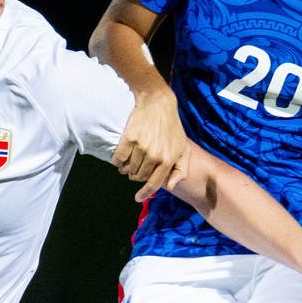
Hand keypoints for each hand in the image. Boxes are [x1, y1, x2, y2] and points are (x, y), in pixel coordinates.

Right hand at [112, 88, 189, 202]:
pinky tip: (121, 157)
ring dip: (127, 168)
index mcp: (168, 159)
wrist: (158, 104)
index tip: (137, 198)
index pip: (154, 183)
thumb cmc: (172, 127)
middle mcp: (155, 155)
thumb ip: (181, 169)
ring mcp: (141, 147)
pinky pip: (118, 159)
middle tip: (138, 167)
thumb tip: (170, 187)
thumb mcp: (183, 149)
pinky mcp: (129, 139)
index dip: (144, 193)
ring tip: (131, 160)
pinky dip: (118, 162)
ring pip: (128, 169)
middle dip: (137, 175)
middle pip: (139, 177)